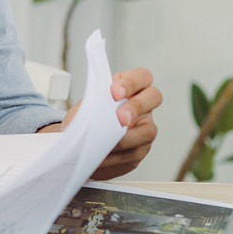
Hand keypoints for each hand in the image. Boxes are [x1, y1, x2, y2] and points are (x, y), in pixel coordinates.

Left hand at [41, 67, 162, 179]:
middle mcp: (140, 105)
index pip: (141, 77)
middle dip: (136, 107)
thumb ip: (92, 105)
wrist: (78, 144)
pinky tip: (103, 156)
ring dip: (126, 138)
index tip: (114, 93)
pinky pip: (137, 152)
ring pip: (149, 130)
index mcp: (126, 88)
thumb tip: (97, 114)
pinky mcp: (140, 149)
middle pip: (154, 96)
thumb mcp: (84, 108)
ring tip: (106, 143)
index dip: (131, 83)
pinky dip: (117, 156)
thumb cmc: (83, 120)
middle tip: (119, 119)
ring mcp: (143, 127)